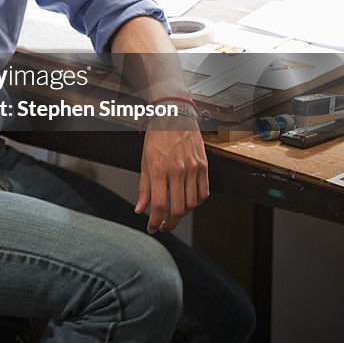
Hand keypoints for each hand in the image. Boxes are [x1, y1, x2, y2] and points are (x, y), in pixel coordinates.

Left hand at [134, 116, 208, 233]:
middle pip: (177, 209)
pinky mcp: (203, 166)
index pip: (158, 205)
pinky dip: (196, 203)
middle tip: (163, 225)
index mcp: (159, 169)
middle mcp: (177, 171)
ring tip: (174, 213)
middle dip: (169, 224)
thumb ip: (143, 188)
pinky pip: (203, 193)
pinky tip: (188, 202)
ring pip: (191, 204)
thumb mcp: (144, 160)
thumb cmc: (157, 136)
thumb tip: (140, 209)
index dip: (154, 221)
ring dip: (182, 214)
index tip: (152, 227)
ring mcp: (192, 168)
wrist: (175, 115)